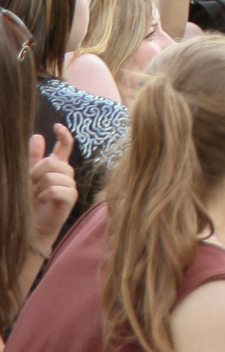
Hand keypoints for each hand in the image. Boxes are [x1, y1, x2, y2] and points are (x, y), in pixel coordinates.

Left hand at [28, 126, 76, 249]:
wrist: (30, 226)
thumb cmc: (29, 202)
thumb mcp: (28, 177)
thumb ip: (32, 158)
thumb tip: (37, 136)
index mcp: (57, 167)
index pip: (64, 147)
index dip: (63, 135)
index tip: (57, 126)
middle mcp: (66, 174)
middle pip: (53, 162)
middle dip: (37, 172)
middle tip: (32, 186)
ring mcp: (70, 185)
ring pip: (53, 175)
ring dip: (39, 187)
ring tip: (37, 196)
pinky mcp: (70, 197)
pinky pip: (56, 189)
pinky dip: (45, 195)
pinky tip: (43, 201)